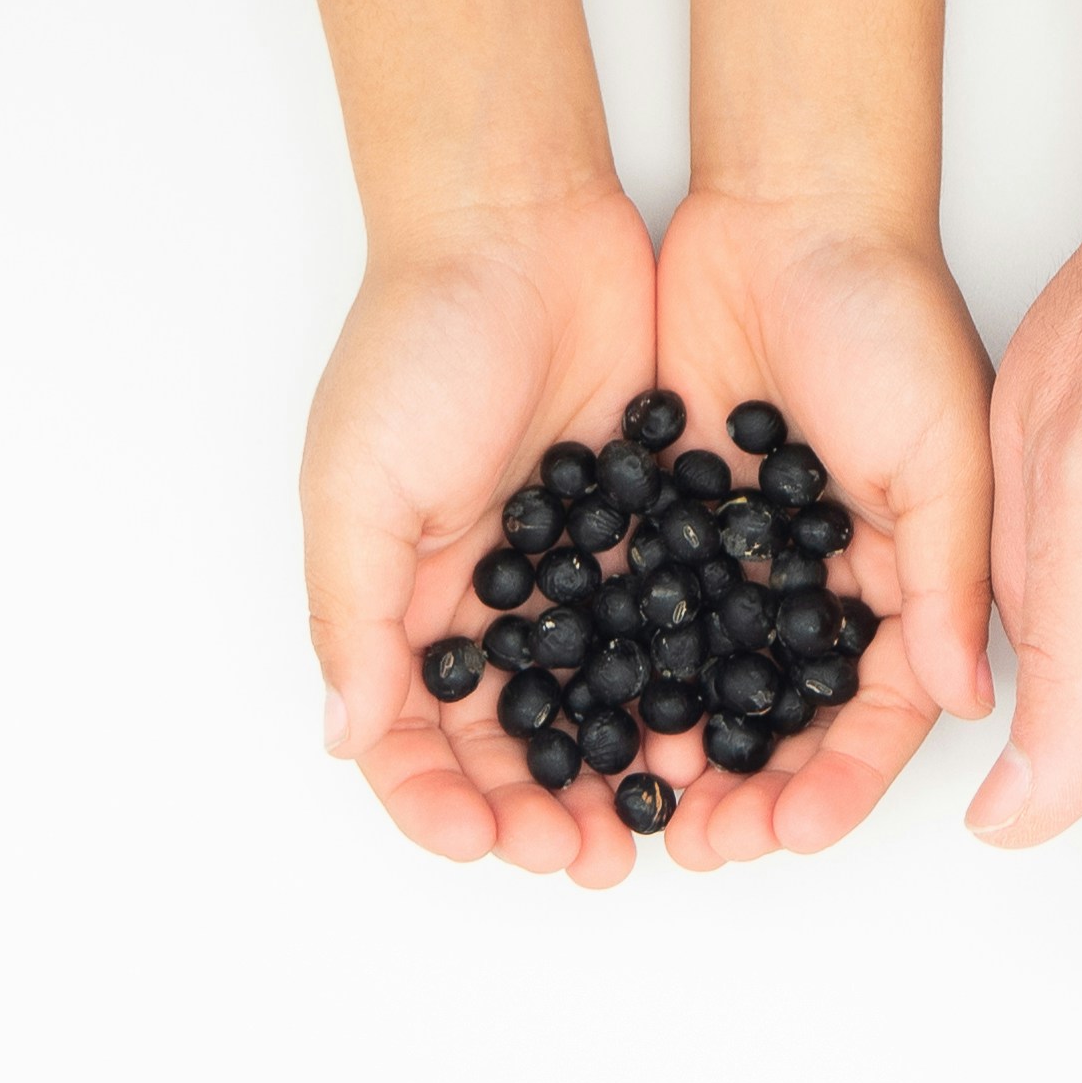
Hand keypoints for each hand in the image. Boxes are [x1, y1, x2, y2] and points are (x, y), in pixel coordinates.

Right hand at [302, 186, 660, 885]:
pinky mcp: (662, 523)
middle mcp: (501, 599)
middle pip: (527, 741)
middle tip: (602, 858)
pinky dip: (703, 684)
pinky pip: (686, 625)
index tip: (496, 846)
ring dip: (638, 767)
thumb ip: (356, 616)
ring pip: (614, 700)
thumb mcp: (358, 484)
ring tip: (679, 819)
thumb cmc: (418, 345)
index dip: (451, 805)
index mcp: (411, 601)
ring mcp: (584, 566)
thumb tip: (347, 739)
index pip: (423, 743)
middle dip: (556, 809)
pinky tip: (734, 730)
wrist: (522, 224)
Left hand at [650, 188, 993, 869]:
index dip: (837, 784)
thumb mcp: (942, 452)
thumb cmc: (888, 314)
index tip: (784, 833)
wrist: (785, 208)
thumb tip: (967, 701)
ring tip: (628, 810)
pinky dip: (606, 673)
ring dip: (667, 754)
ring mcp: (734, 556)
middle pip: (779, 722)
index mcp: (901, 582)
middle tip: (696, 847)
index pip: (873, 716)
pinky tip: (570, 722)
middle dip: (743, 793)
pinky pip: (631, 614)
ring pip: (699, 685)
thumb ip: (947, 579)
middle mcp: (818, 584)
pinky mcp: (659, 517)